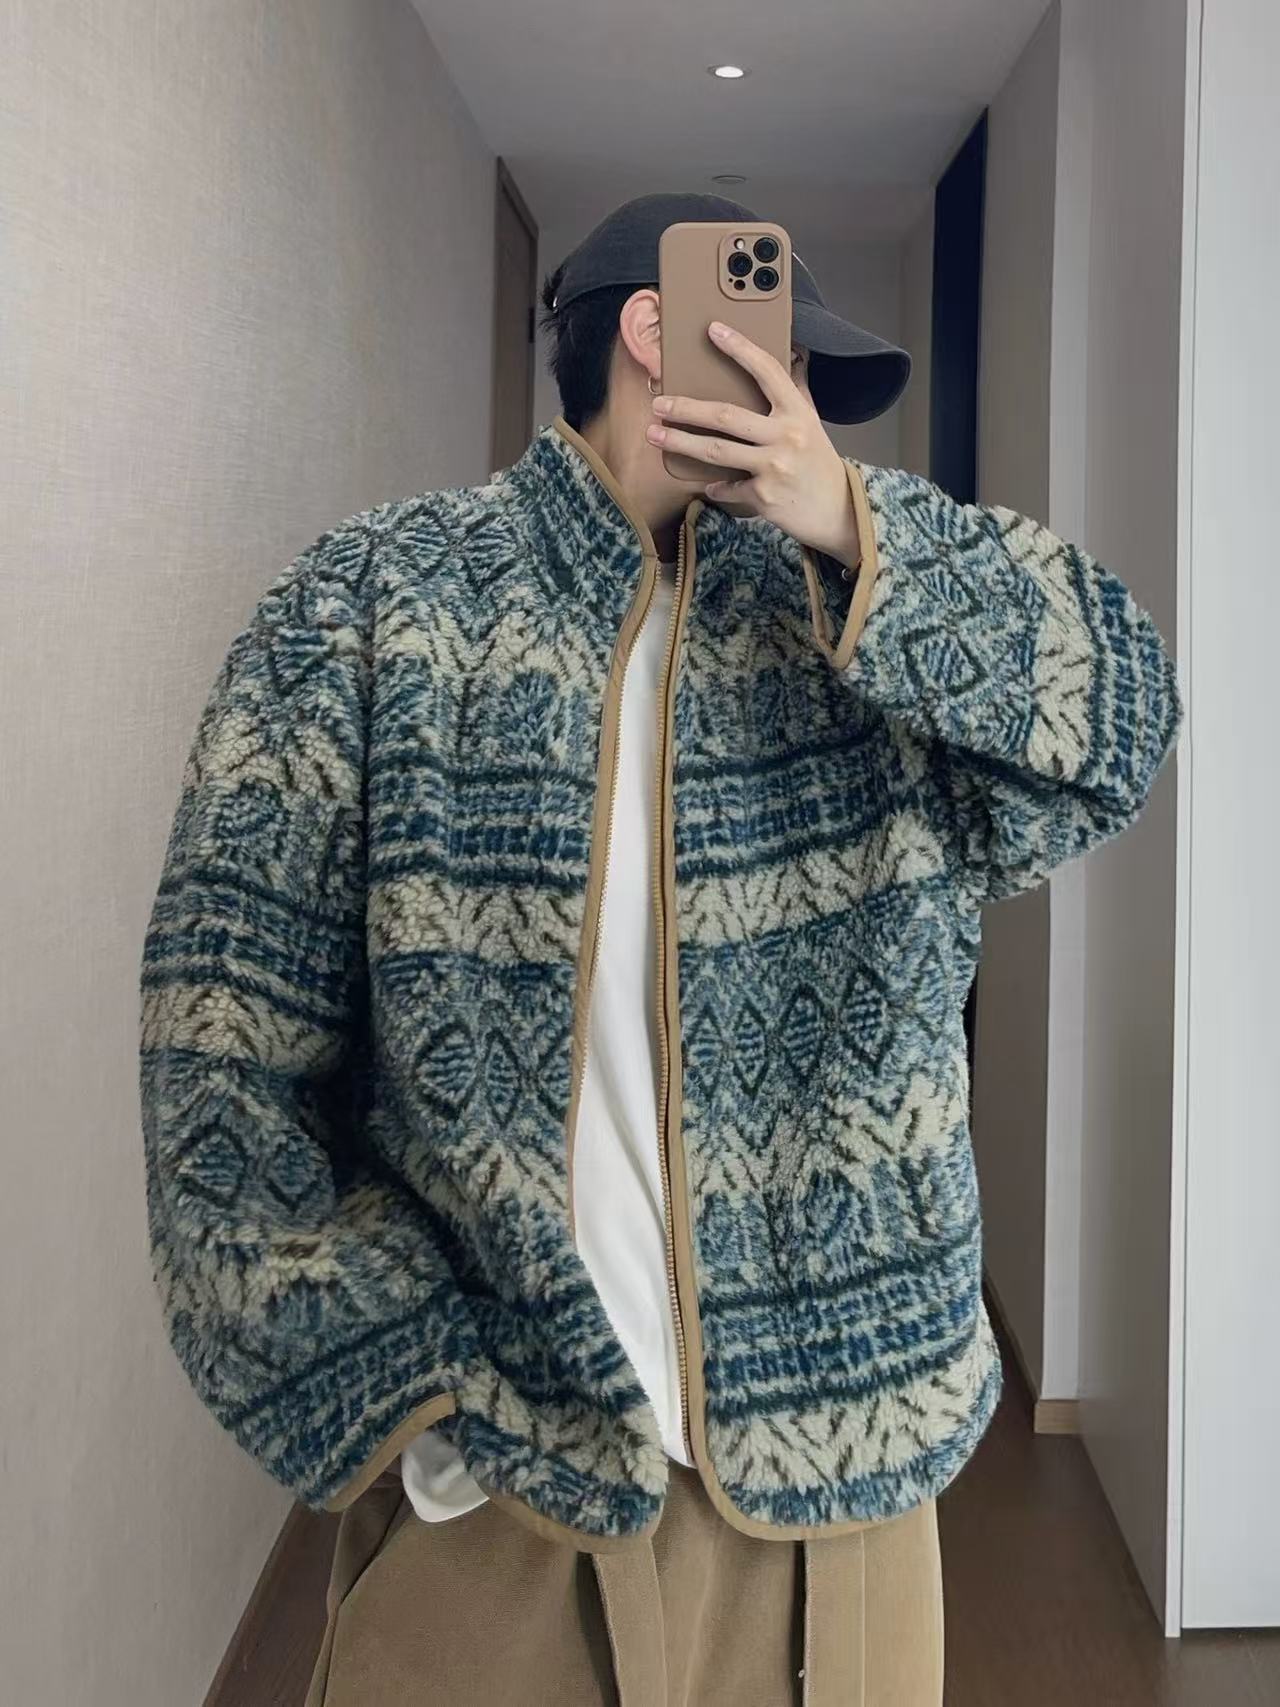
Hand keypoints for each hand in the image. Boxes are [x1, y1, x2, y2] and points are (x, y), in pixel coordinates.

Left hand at [644, 320, 861, 567]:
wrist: (838, 511)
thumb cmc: (819, 463)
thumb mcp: (812, 423)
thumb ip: (797, 391)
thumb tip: (793, 355)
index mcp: (797, 412)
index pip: (767, 371)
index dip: (740, 348)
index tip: (713, 331)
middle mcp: (786, 436)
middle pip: (725, 416)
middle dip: (686, 409)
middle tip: (659, 403)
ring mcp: (774, 467)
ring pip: (716, 451)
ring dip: (679, 443)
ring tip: (655, 435)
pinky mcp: (764, 496)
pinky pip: (727, 486)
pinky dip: (715, 486)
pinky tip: (708, 484)